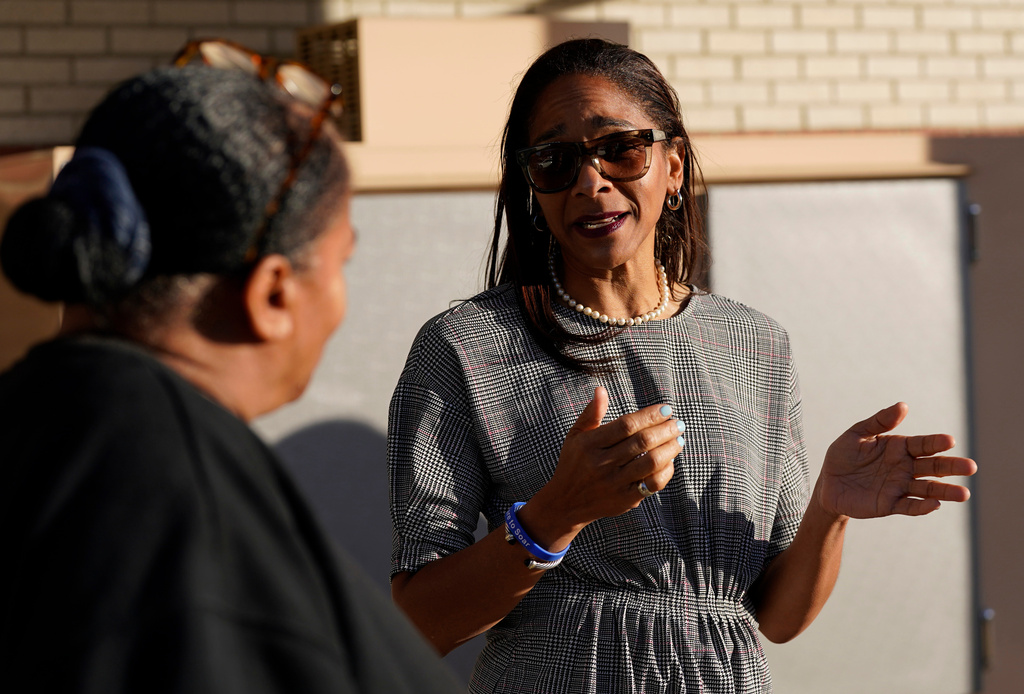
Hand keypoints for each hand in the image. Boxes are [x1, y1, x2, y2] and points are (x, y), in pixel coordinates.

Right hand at [525, 387, 683, 540]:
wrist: (567, 503)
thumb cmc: (574, 463)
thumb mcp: (576, 436)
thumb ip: (591, 413)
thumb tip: (601, 389)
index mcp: (590, 444)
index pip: (626, 425)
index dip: (649, 415)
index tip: (666, 408)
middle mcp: (602, 463)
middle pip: (642, 441)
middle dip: (665, 429)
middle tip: (678, 423)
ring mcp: (614, 483)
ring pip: (651, 462)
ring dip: (670, 448)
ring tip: (679, 439)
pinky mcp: (625, 499)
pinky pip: (652, 484)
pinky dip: (666, 471)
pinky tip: (670, 460)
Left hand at [817, 402, 976, 519]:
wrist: (828, 483)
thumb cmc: (843, 456)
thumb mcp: (856, 434)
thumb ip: (879, 422)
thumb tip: (903, 405)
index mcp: (899, 448)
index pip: (923, 444)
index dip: (936, 443)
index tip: (950, 441)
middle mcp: (904, 468)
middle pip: (933, 467)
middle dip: (952, 467)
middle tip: (971, 467)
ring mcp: (899, 487)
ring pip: (927, 489)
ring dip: (945, 491)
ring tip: (964, 494)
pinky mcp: (889, 505)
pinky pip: (908, 506)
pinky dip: (921, 507)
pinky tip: (934, 505)